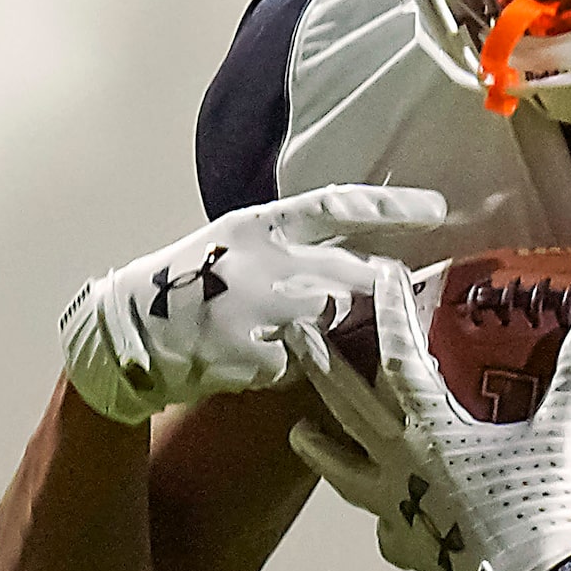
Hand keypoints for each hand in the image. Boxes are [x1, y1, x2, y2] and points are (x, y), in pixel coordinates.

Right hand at [58, 186, 448, 425]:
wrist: (129, 333)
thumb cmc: (191, 283)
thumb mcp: (237, 243)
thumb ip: (296, 244)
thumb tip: (367, 252)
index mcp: (260, 225)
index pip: (339, 206)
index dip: (392, 207)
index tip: (440, 208)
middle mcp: (268, 262)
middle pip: (359, 276)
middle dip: (388, 291)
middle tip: (404, 298)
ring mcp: (266, 312)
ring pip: (339, 322)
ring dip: (341, 331)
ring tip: (300, 329)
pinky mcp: (263, 356)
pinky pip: (307, 363)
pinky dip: (299, 364)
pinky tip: (266, 357)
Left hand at [286, 262, 570, 570]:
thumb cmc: (538, 509)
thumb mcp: (564, 437)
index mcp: (432, 432)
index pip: (402, 361)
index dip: (393, 316)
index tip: (380, 278)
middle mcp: (400, 466)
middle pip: (350, 408)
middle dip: (322, 368)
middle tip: (294, 336)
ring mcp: (396, 510)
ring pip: (345, 472)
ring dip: (320, 449)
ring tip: (298, 432)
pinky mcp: (408, 548)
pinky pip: (381, 528)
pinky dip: (377, 517)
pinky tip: (379, 522)